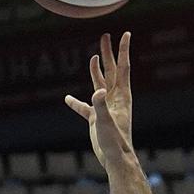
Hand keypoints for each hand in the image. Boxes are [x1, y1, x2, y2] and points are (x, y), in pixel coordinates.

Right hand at [63, 32, 136, 171]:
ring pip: (99, 83)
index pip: (123, 68)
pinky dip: (76, 103)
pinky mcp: (96, 118)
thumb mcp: (105, 122)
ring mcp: (105, 108)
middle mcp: (114, 99)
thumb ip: (100, 106)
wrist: (115, 159)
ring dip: (96, 70)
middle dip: (108, 53)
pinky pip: (85, 107)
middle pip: (111, 70)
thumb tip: (97, 91)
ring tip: (93, 55)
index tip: (125, 33)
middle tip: (105, 36)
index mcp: (121, 96)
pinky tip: (68, 99)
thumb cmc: (114, 142)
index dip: (123, 50)